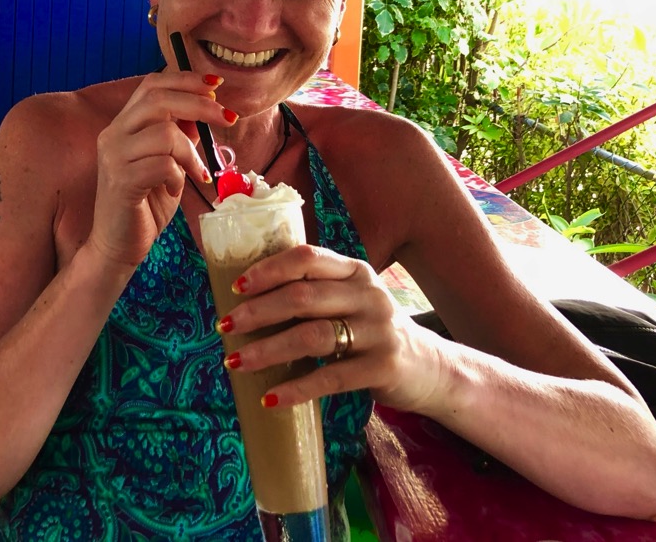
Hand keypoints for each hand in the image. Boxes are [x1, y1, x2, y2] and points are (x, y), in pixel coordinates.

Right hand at [88, 72, 226, 270]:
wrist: (117, 246)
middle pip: (158, 99)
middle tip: (228, 118)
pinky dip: (178, 175)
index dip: (185, 80)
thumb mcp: (169, 165)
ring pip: (164, 132)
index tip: (215, 86)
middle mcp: (112, 135)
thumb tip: (202, 112)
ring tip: (195, 173)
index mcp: (122, 126)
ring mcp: (113, 157)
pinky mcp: (121, 181)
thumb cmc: (145, 206)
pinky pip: (162, 164)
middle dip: (200, 104)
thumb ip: (179, 137)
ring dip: (190, 151)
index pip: (151, 85)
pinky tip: (175, 189)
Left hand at [220, 245, 448, 411]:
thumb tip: (247, 300)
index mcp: (355, 271)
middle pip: (303, 298)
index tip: (236, 287)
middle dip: (257, 313)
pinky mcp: (384, 368)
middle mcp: (369, 295)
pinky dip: (296, 389)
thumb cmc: (372, 331)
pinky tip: (270, 397)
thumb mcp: (352, 300)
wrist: (431, 368)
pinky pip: (331, 378)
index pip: (307, 258)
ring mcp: (379, 331)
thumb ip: (315, 292)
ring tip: (235, 362)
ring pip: (312, 337)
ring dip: (267, 350)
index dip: (268, 270)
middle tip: (224, 327)